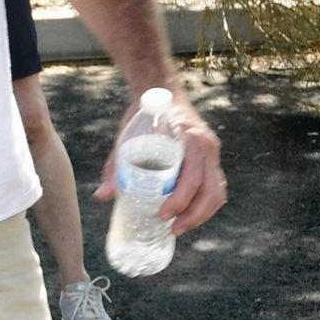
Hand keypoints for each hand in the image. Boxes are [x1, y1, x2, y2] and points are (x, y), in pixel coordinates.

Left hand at [97, 89, 227, 235]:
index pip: (192, 178)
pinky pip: (215, 187)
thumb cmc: (144, 115)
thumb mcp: (127, 138)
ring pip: (217, 192)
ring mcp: (212, 152)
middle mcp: (207, 146)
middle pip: (211, 191)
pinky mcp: (211, 158)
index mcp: (191, 139)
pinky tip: (189, 214)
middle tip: (172, 229)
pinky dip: (205, 205)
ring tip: (180, 226)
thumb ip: (115, 167)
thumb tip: (102, 197)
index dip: (180, 201)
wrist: (160, 90)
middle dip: (194, 215)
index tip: (162, 215)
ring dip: (202, 214)